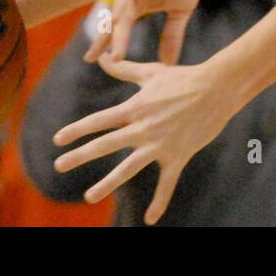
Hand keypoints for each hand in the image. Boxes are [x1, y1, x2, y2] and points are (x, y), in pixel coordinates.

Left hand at [54, 58, 238, 223]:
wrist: (217, 88)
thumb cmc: (183, 78)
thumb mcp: (151, 72)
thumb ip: (124, 68)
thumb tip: (102, 55)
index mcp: (135, 107)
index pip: (99, 121)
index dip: (77, 130)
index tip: (58, 140)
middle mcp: (143, 127)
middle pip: (106, 144)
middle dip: (80, 156)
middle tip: (58, 166)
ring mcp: (160, 143)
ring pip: (129, 167)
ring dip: (108, 183)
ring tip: (89, 197)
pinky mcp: (178, 155)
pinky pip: (167, 183)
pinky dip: (159, 202)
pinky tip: (149, 219)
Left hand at [86, 0, 212, 64]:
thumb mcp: (181, 12)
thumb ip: (172, 36)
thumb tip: (169, 65)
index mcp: (138, 5)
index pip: (118, 28)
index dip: (106, 44)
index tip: (93, 62)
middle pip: (118, 17)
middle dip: (109, 36)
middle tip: (100, 56)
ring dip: (117, 9)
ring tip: (113, 25)